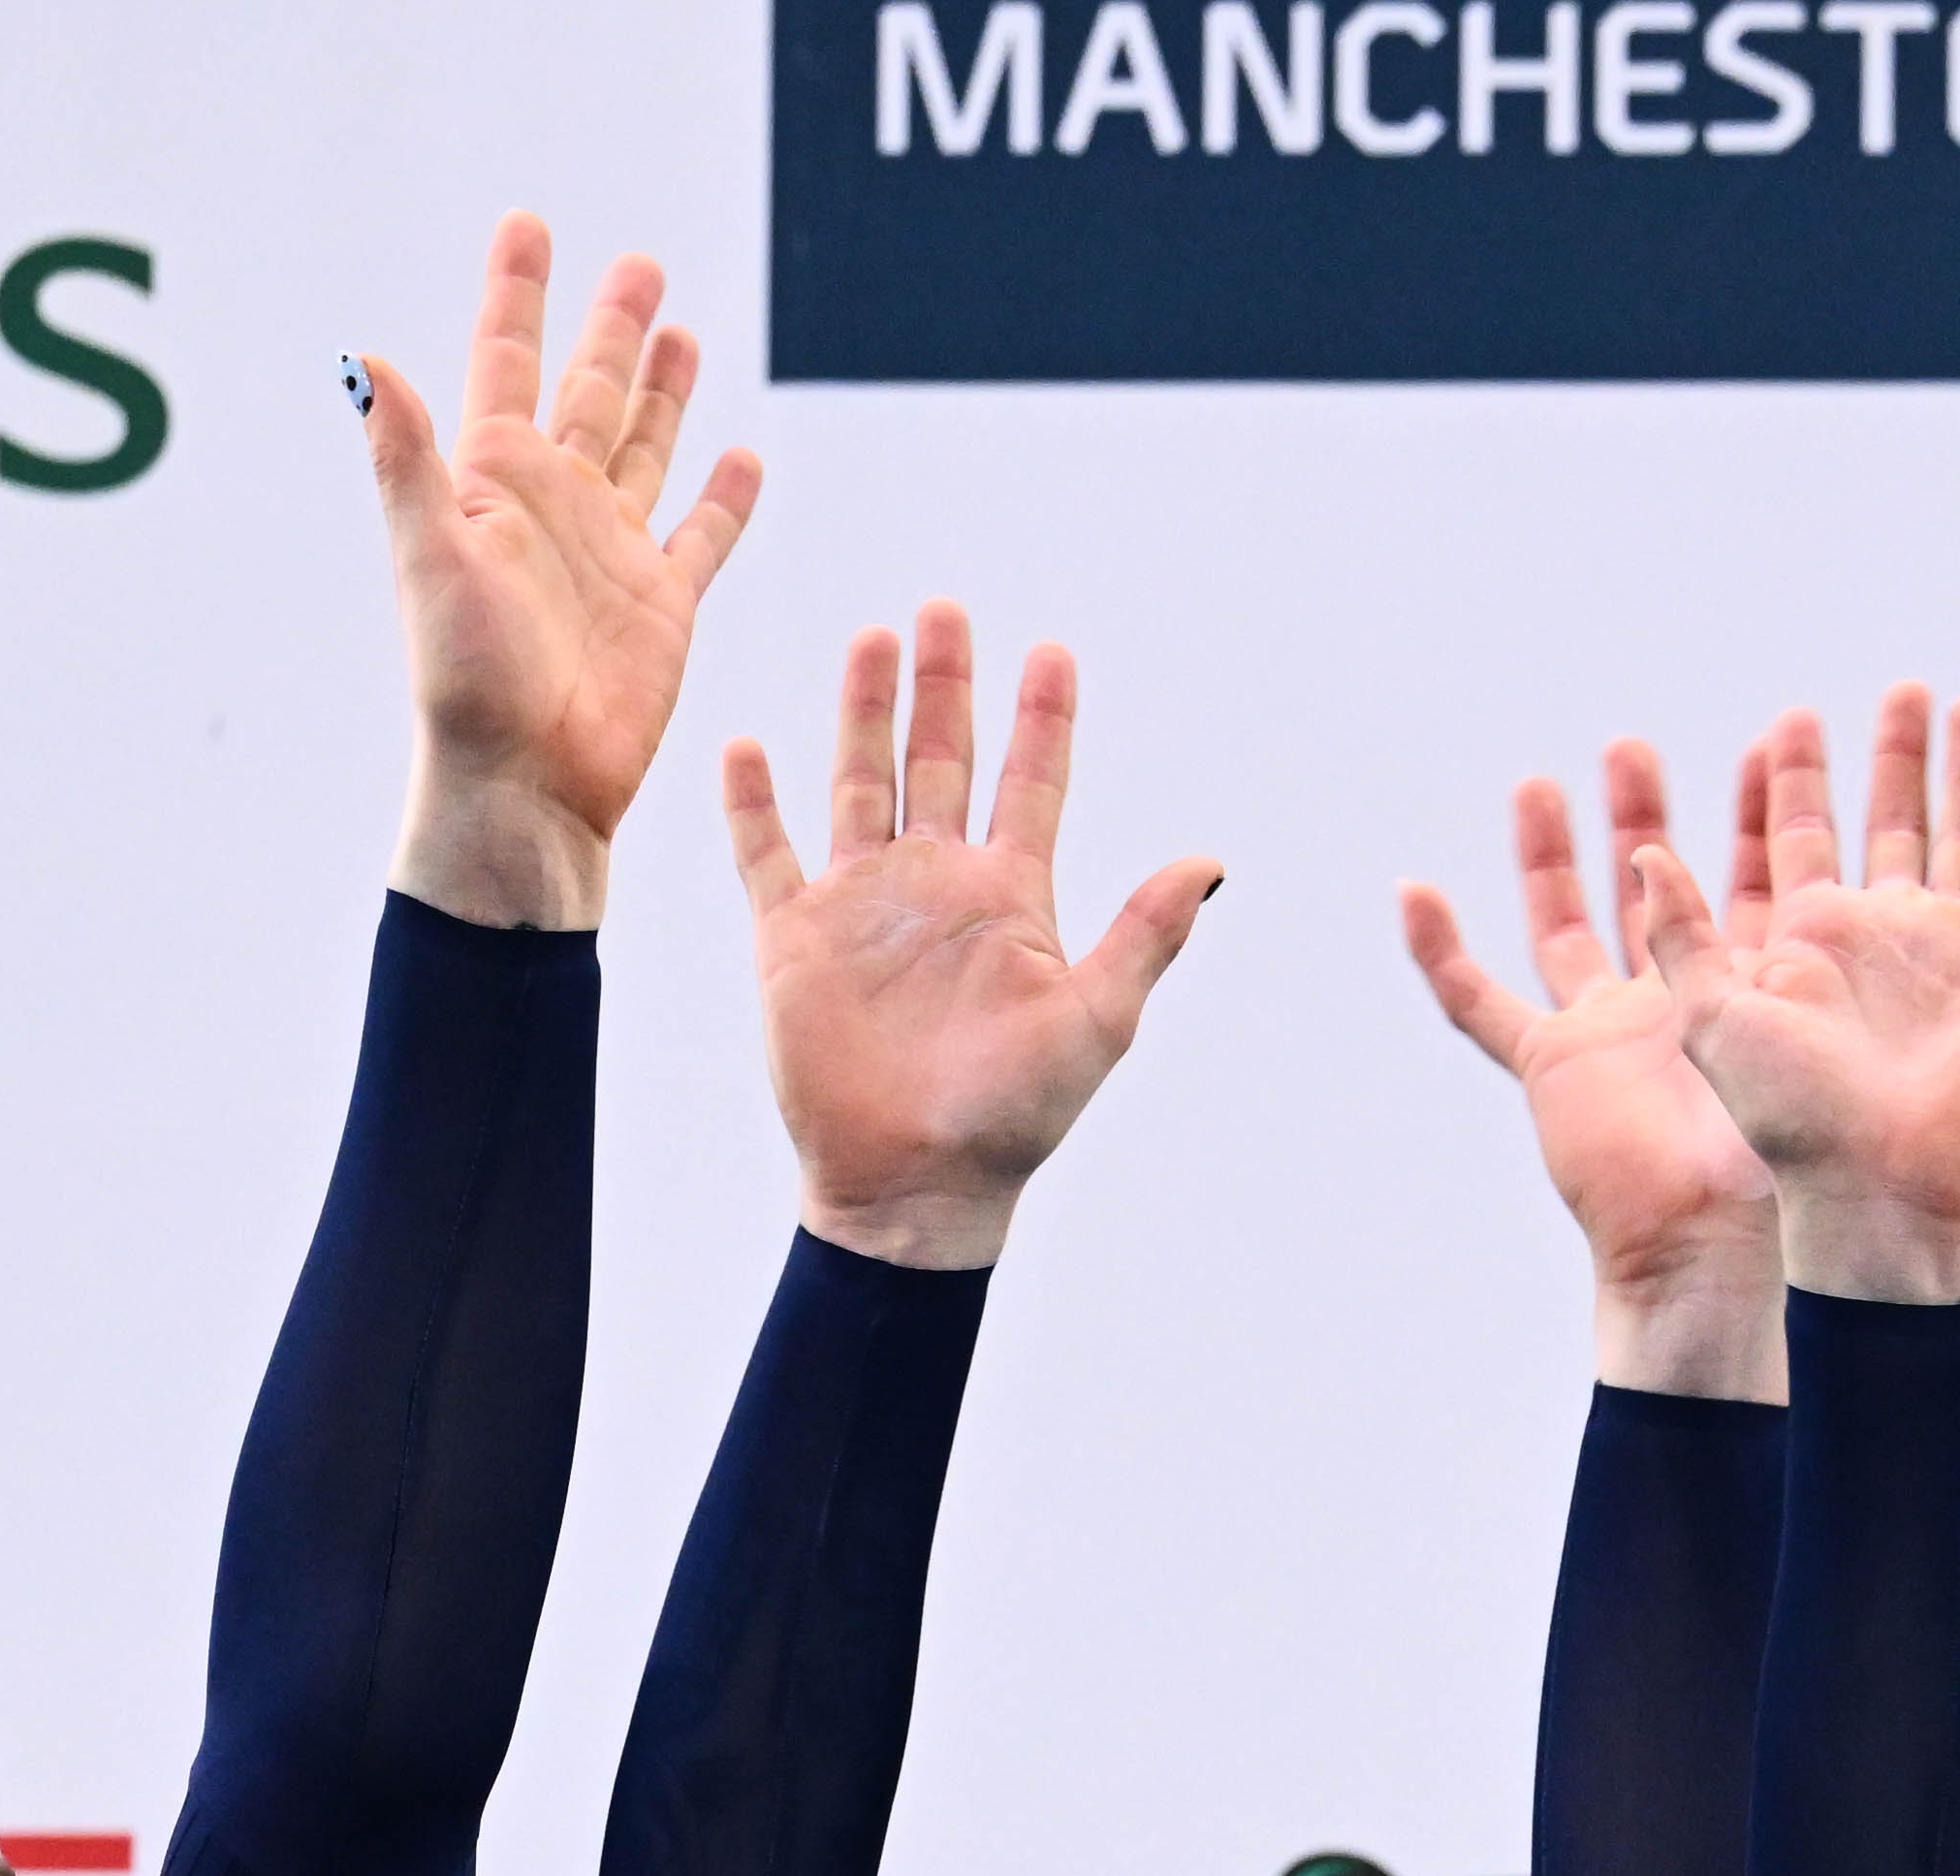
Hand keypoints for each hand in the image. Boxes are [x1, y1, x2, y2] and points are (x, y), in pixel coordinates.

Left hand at [358, 218, 749, 929]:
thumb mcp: (429, 558)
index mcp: (495, 480)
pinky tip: (743, 458)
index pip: (506, 360)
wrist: (524, 785)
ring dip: (663, 393)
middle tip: (640, 263)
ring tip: (681, 333)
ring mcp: (611, 552)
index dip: (518, 291)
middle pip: (589, 389)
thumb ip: (406, 457)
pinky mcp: (663, 606)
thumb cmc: (466, 682)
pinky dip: (725, 499)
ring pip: (645, 447)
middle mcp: (554, 505)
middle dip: (611, 325)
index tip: (528, 224)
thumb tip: (364, 362)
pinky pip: (701, 537)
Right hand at [725, 607, 1223, 1272]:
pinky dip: (753, 801)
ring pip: (860, 782)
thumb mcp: (1095, 1021)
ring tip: (872, 638)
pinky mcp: (794, 937)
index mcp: (1011, 897)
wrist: (916, 1185)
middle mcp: (937, 885)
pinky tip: (749, 742)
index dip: (1041, 719)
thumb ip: (1145, 934)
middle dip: (944, 684)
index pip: (1031, 785)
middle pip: (940, 759)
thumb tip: (1210, 861)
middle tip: (945, 607)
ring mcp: (863, 905)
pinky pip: (767, 853)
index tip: (1052, 649)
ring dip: (864, 713)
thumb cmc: (1015, 1117)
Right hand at [1402, 737, 1781, 1400]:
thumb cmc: (1781, 1164)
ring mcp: (1604, 1032)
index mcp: (1751, 997)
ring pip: (1564, 923)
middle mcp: (1673, 1005)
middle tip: (1634, 747)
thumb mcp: (1802, 1035)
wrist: (1716, 1250)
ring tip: (1543, 785)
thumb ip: (1797, 961)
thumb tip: (1828, 884)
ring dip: (1549, 857)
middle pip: (1652, 889)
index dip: (1757, 812)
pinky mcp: (1550, 1065)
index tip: (1767, 740)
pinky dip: (1440, 953)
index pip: (1752, 879)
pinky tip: (1412, 895)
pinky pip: (1477, 1003)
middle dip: (1645, 813)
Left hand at [1647, 686, 1959, 1309]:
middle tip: (1902, 690)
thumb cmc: (1791, 1125)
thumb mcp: (1713, 1022)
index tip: (1793, 717)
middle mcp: (1883, 938)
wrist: (1883, 1194)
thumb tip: (1643, 857)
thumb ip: (1683, 938)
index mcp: (1810, 940)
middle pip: (1890, 822)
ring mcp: (1955, 955)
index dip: (1796, 776)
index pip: (1802, 833)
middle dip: (1894, 755)